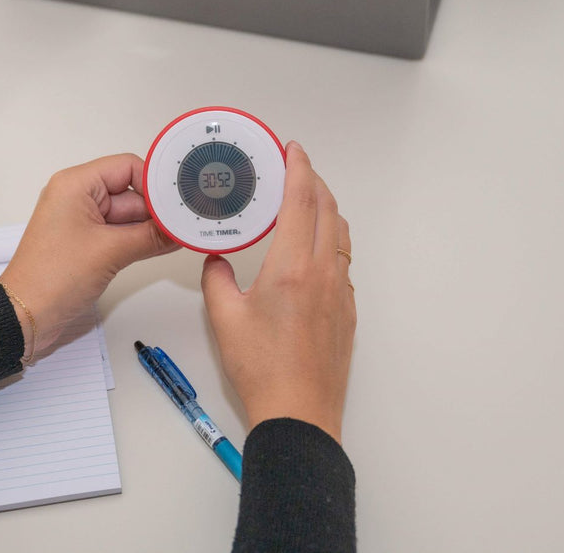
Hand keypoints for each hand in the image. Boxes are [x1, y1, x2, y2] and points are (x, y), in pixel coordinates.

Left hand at [1, 154, 178, 358]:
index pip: (126, 167)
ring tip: (185, 233)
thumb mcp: (110, 251)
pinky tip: (166, 245)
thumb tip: (181, 229)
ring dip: (152, 226)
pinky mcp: (87, 244)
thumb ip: (151, 236)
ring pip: (128, 216)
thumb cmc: (55, 276)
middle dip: (158, 208)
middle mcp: (79, 197)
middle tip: (190, 220)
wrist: (25, 316)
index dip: (155, 182)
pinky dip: (140, 239)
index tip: (181, 199)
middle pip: (130, 192)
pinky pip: (120, 234)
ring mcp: (83, 222)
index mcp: (76, 185)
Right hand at [200, 141, 355, 441]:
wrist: (299, 414)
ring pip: (339, 234)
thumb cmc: (262, 370)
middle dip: (313, 181)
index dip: (298, 168)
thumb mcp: (223, 319)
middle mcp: (323, 273)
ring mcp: (340, 292)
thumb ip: (216, 280)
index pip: (300, 201)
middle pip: (327, 209)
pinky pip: (342, 262)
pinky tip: (311, 252)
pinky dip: (329, 241)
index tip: (292, 149)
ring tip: (305, 202)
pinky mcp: (347, 312)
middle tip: (296, 167)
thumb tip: (217, 262)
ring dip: (325, 209)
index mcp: (292, 267)